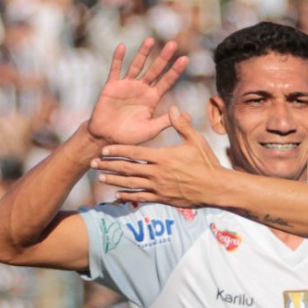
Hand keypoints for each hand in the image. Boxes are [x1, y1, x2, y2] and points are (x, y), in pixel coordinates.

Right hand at [88, 39, 188, 145]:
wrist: (108, 139)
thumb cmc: (130, 136)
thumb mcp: (151, 129)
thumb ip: (167, 121)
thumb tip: (188, 116)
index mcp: (152, 98)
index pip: (166, 81)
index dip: (175, 71)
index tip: (185, 59)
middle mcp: (141, 89)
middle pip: (154, 70)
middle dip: (163, 58)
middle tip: (173, 44)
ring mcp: (127, 86)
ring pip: (137, 66)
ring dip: (143, 53)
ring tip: (151, 40)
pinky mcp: (112, 86)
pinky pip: (115, 70)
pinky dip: (118, 58)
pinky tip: (122, 47)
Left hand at [92, 105, 223, 208]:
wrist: (215, 188)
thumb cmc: (206, 162)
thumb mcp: (195, 141)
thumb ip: (181, 125)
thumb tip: (173, 108)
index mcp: (162, 158)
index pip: (134, 153)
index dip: (117, 151)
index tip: (104, 149)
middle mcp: (157, 173)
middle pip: (127, 169)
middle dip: (108, 166)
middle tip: (92, 164)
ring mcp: (159, 188)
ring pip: (131, 184)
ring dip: (114, 181)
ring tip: (101, 179)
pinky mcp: (163, 199)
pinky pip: (141, 197)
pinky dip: (128, 196)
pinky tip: (118, 195)